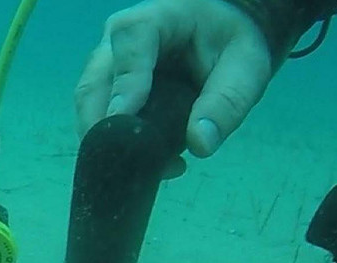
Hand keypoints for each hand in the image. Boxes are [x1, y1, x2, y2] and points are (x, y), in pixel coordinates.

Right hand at [75, 0, 275, 156]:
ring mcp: (107, 69)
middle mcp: (118, 43)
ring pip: (90, 108)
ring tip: (156, 167)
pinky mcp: (107, 92)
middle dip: (106, 130)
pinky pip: (100, 121)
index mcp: (154, 21)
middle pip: (94, 85)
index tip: (125, 119)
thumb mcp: (246, 67)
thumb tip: (200, 143)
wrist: (220, 36)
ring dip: (113, 144)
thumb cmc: (230, 42)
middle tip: (135, 165)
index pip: (130, 44)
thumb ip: (227, 101)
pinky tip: (154, 164)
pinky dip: (119, 147)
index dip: (125, 83)